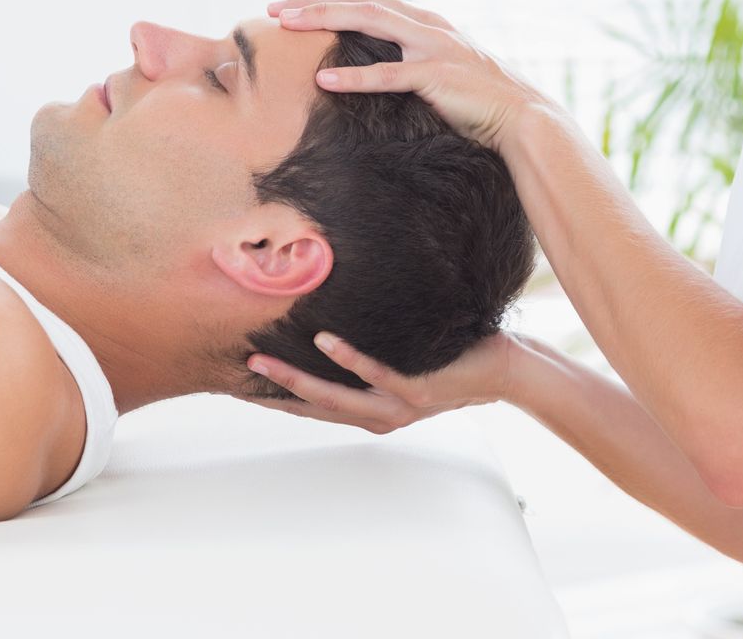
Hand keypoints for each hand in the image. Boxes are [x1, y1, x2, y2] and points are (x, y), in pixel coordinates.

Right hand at [243, 329, 518, 433]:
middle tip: (238, 367)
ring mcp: (399, 407)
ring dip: (297, 378)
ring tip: (264, 359)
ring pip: (338, 396)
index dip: (276, 398)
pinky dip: (349, 358)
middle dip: (274, 390)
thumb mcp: (405, 365)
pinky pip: (378, 374)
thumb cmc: (453, 362)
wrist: (504, 372)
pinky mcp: (419, 390)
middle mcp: (381, 417)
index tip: (239, 382)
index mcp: (374, 414)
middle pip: (316, 406)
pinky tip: (325, 340)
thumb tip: (335, 325)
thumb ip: (373, 359)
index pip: (314, 408)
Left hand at [267, 0, 552, 150]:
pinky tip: (326, 79)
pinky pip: (389, 75)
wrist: (521, 117)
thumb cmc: (476, 100)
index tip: (289, 5)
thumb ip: (408, 58)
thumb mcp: (437, 68)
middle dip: (313, 0)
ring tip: (288, 26)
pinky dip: (355, 76)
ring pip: (369, 21)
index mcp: (423, 20)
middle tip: (274, 9)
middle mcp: (426, 24)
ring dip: (324, 19)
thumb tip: (372, 64)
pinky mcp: (437, 75)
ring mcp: (432, 47)